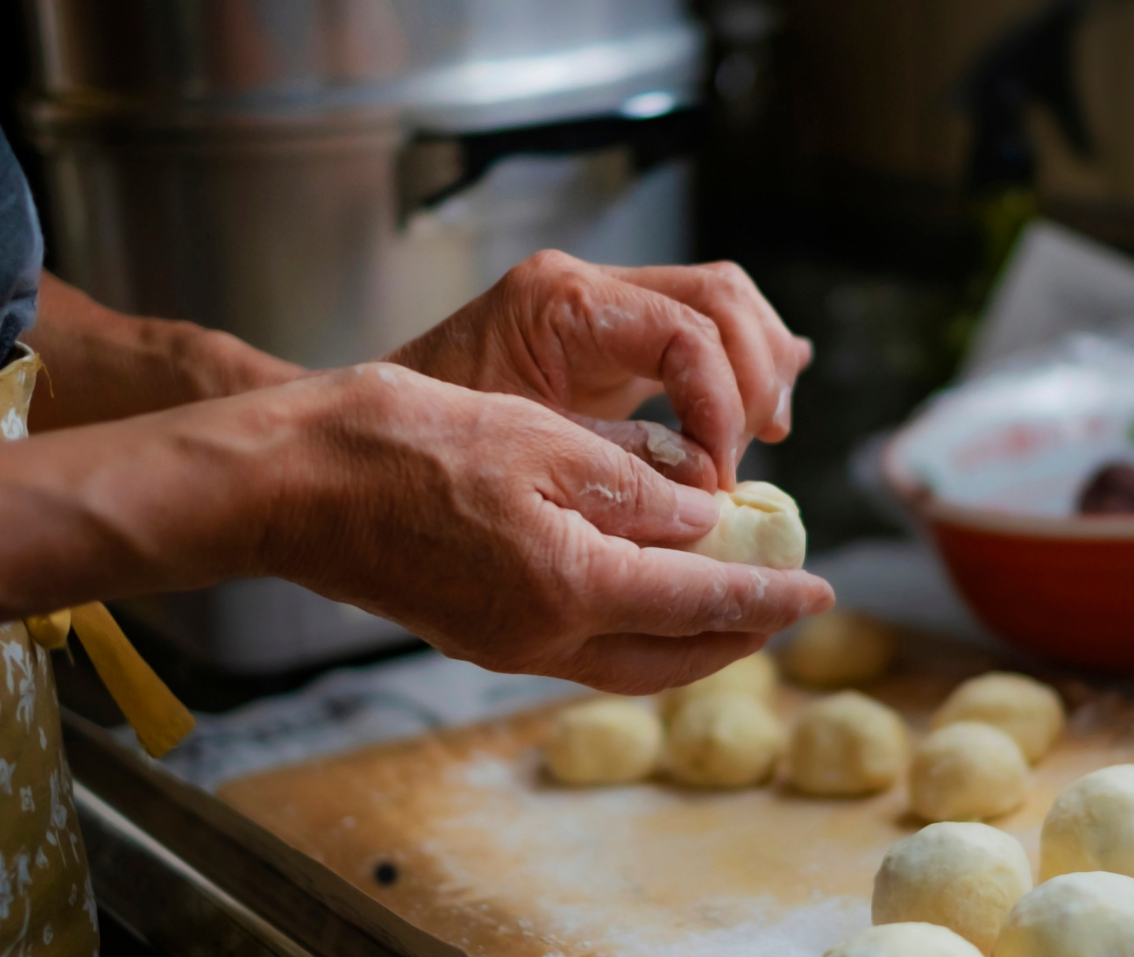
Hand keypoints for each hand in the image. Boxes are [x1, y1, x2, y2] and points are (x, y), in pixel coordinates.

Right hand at [261, 365, 833, 691]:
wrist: (292, 485)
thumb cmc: (406, 442)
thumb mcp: (540, 439)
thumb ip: (634, 488)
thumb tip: (704, 523)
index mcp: (570, 584)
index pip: (702, 599)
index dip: (769, 595)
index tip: (823, 590)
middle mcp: (544, 636)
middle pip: (674, 657)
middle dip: (740, 636)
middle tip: (788, 605)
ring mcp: (507, 645)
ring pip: (630, 664)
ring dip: (691, 643)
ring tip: (733, 608)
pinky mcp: (480, 637)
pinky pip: (584, 652)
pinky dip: (636, 634)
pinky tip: (648, 596)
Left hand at [386, 251, 811, 487]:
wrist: (366, 441)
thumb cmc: (426, 449)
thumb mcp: (524, 460)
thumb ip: (617, 466)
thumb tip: (706, 491)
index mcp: (559, 304)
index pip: (685, 331)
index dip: (721, 404)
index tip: (720, 477)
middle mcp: (586, 288)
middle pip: (721, 298)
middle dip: (754, 379)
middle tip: (749, 456)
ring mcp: (604, 306)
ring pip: (724, 302)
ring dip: (759, 370)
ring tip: (765, 438)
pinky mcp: (614, 338)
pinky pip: (700, 329)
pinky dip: (740, 366)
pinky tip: (766, 410)